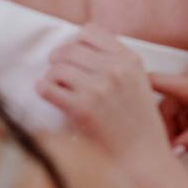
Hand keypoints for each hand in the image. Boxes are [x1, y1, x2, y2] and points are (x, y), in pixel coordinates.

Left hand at [38, 25, 168, 172]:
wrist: (143, 155)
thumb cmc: (138, 122)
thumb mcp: (138, 83)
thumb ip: (116, 63)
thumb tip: (77, 46)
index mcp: (130, 60)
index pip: (91, 32)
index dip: (77, 42)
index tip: (74, 57)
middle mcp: (116, 70)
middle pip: (69, 48)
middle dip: (59, 60)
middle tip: (58, 72)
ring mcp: (99, 88)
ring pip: (56, 68)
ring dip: (52, 77)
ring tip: (57, 88)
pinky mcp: (82, 108)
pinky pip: (47, 88)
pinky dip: (44, 90)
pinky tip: (50, 95)